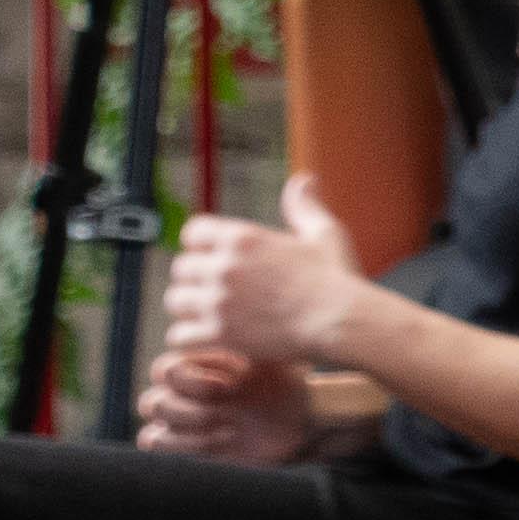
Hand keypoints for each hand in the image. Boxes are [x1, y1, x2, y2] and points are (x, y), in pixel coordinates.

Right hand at [134, 343, 316, 463]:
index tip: (229, 386)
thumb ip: (240, 346)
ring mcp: (182, 424)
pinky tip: (222, 442)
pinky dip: (184, 449)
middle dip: (189, 412)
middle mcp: (181, 395)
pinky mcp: (188, 449)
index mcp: (192, 367)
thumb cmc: (283, 382)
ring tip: (230, 429)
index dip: (191, 382)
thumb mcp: (268, 359)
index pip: (165, 372)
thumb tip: (223, 332)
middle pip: (152, 405)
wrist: (300, 414)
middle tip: (227, 414)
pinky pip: (160, 448)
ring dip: (190, 433)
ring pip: (153, 433)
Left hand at [163, 180, 367, 365]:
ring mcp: (218, 301)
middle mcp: (224, 266)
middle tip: (218, 293)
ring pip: (176, 301)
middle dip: (197, 280)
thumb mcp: (324, 234)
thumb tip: (304, 180)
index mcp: (242, 237)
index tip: (216, 260)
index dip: (202, 247)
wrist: (342, 322)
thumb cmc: (336, 279)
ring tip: (212, 317)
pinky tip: (210, 340)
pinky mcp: (220, 334)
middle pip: (182, 269)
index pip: (192, 233)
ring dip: (191, 310)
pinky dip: (191, 340)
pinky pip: (179, 336)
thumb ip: (304, 207)